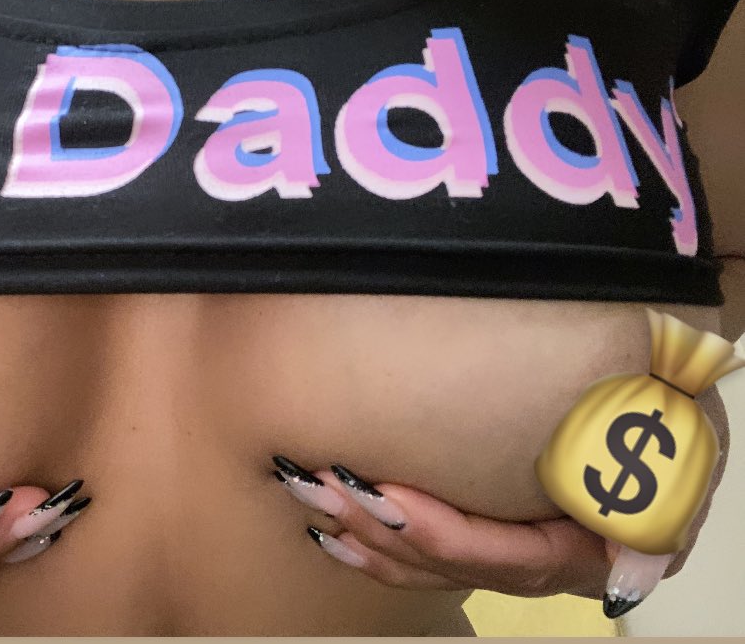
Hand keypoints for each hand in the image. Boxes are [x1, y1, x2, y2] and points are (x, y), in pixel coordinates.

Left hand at [271, 429, 728, 619]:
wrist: (645, 414)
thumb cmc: (649, 416)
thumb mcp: (667, 437)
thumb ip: (645, 473)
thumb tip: (633, 551)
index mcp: (593, 547)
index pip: (510, 556)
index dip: (445, 535)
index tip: (387, 498)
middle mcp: (548, 563)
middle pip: (454, 563)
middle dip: (382, 528)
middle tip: (323, 484)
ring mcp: (511, 557)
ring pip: (428, 565)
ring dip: (364, 533)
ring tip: (311, 495)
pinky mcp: (481, 540)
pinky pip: (421, 561)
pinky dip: (374, 547)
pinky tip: (330, 533)